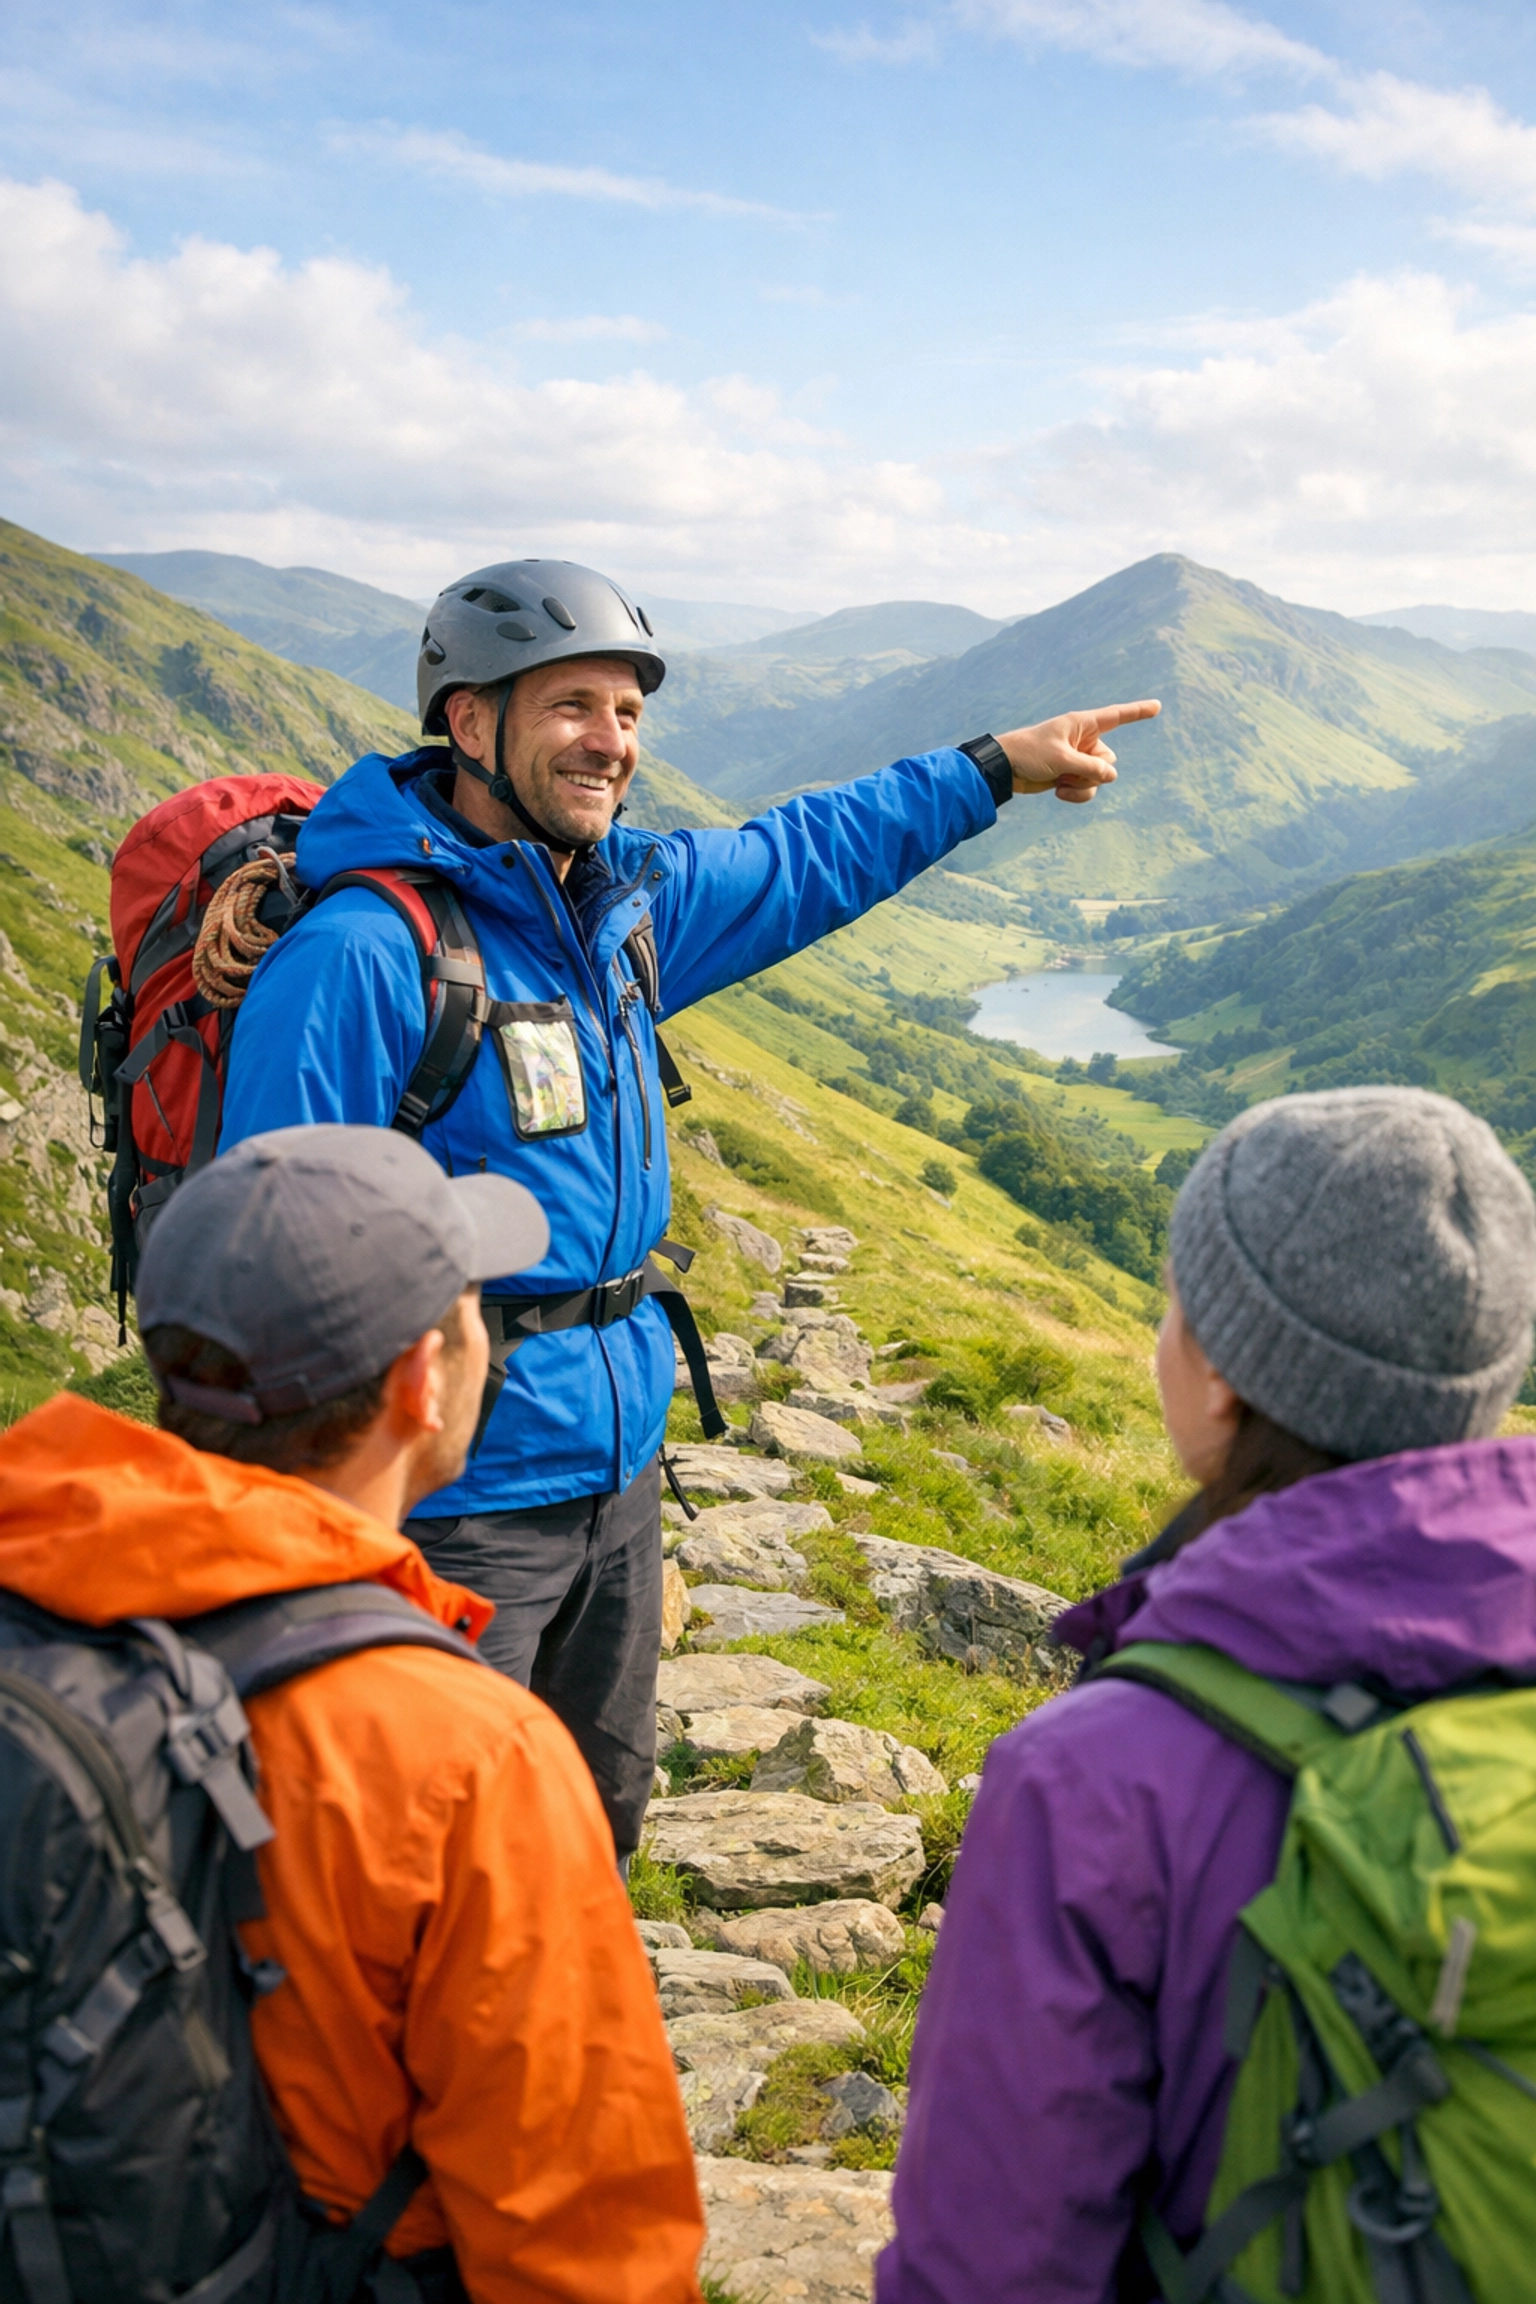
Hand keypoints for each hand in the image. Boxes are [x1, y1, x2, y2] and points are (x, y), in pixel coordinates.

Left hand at [999, 700, 1160, 803]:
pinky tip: (1058, 791)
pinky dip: (1076, 794)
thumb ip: (1090, 768)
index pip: (1116, 716)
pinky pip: (1087, 788)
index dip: (1138, 711)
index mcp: (1082, 724)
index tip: (1158, 706)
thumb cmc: (1029, 753)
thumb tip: (1111, 777)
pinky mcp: (1071, 775)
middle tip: (1068, 771)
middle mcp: (1084, 740)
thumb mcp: (1062, 760)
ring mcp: (1079, 759)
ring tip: (1060, 782)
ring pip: (1099, 779)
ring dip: (1082, 786)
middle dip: (1092, 772)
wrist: (1005, 769)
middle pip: (1108, 761)